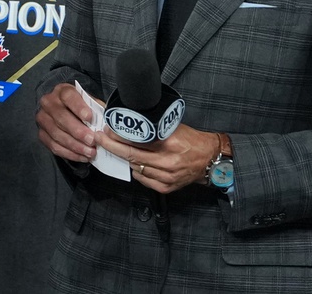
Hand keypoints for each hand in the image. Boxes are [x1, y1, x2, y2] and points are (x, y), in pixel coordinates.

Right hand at [36, 82, 98, 162]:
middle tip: (92, 141)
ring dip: (75, 145)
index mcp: (62, 91)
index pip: (68, 96)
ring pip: (57, 134)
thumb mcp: (90, 103)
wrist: (67, 112)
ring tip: (90, 152)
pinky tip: (82, 157)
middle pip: (61, 117)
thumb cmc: (83, 108)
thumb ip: (96, 110)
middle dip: (78, 131)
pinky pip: (53, 146)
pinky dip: (69, 154)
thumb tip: (107, 122)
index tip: (89, 117)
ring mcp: (43, 119)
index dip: (78, 107)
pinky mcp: (41, 134)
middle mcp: (48, 103)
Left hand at [97, 123, 219, 193]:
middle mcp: (167, 162)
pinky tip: (134, 163)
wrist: (211, 159)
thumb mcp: (172, 128)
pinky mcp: (167, 187)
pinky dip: (136, 170)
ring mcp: (166, 177)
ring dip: (123, 158)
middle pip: (131, 155)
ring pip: (135, 168)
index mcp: (169, 144)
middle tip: (100, 139)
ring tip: (116, 149)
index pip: (136, 140)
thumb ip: (152, 128)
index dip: (118, 136)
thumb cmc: (191, 140)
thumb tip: (128, 124)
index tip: (107, 130)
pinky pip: (143, 179)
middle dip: (112, 147)